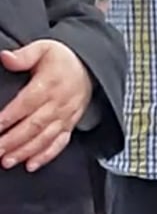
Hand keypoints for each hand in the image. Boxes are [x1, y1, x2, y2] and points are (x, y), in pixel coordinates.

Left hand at [0, 40, 92, 170]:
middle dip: (12, 141)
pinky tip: (31, 165)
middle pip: (33, 126)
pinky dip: (46, 156)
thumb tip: (6, 57)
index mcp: (49, 85)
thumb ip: (24, 55)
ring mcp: (65, 117)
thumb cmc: (64, 59)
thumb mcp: (44, 48)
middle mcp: (58, 105)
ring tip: (7, 161)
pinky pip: (59, 144)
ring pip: (44, 138)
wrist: (91, 69)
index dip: (8, 117)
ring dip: (25, 152)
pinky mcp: (70, 125)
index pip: (26, 104)